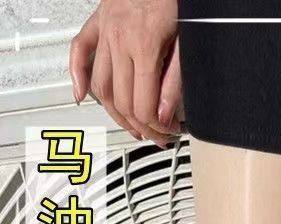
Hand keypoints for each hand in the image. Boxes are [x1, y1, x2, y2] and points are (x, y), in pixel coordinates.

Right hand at [70, 0, 181, 146]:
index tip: (168, 133)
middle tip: (156, 136)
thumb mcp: (187, 44)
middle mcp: (119, 40)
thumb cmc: (175, 1)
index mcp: (144, 47)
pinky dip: (76, 75)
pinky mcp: (97, 23)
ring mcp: (105, 32)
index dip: (156, 127)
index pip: (143, 105)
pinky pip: (79, 51)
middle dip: (140, 127)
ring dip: (115, 114)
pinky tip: (80, 95)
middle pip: (121, 101)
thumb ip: (175, 83)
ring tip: (133, 128)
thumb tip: (165, 116)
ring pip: (101, 86)